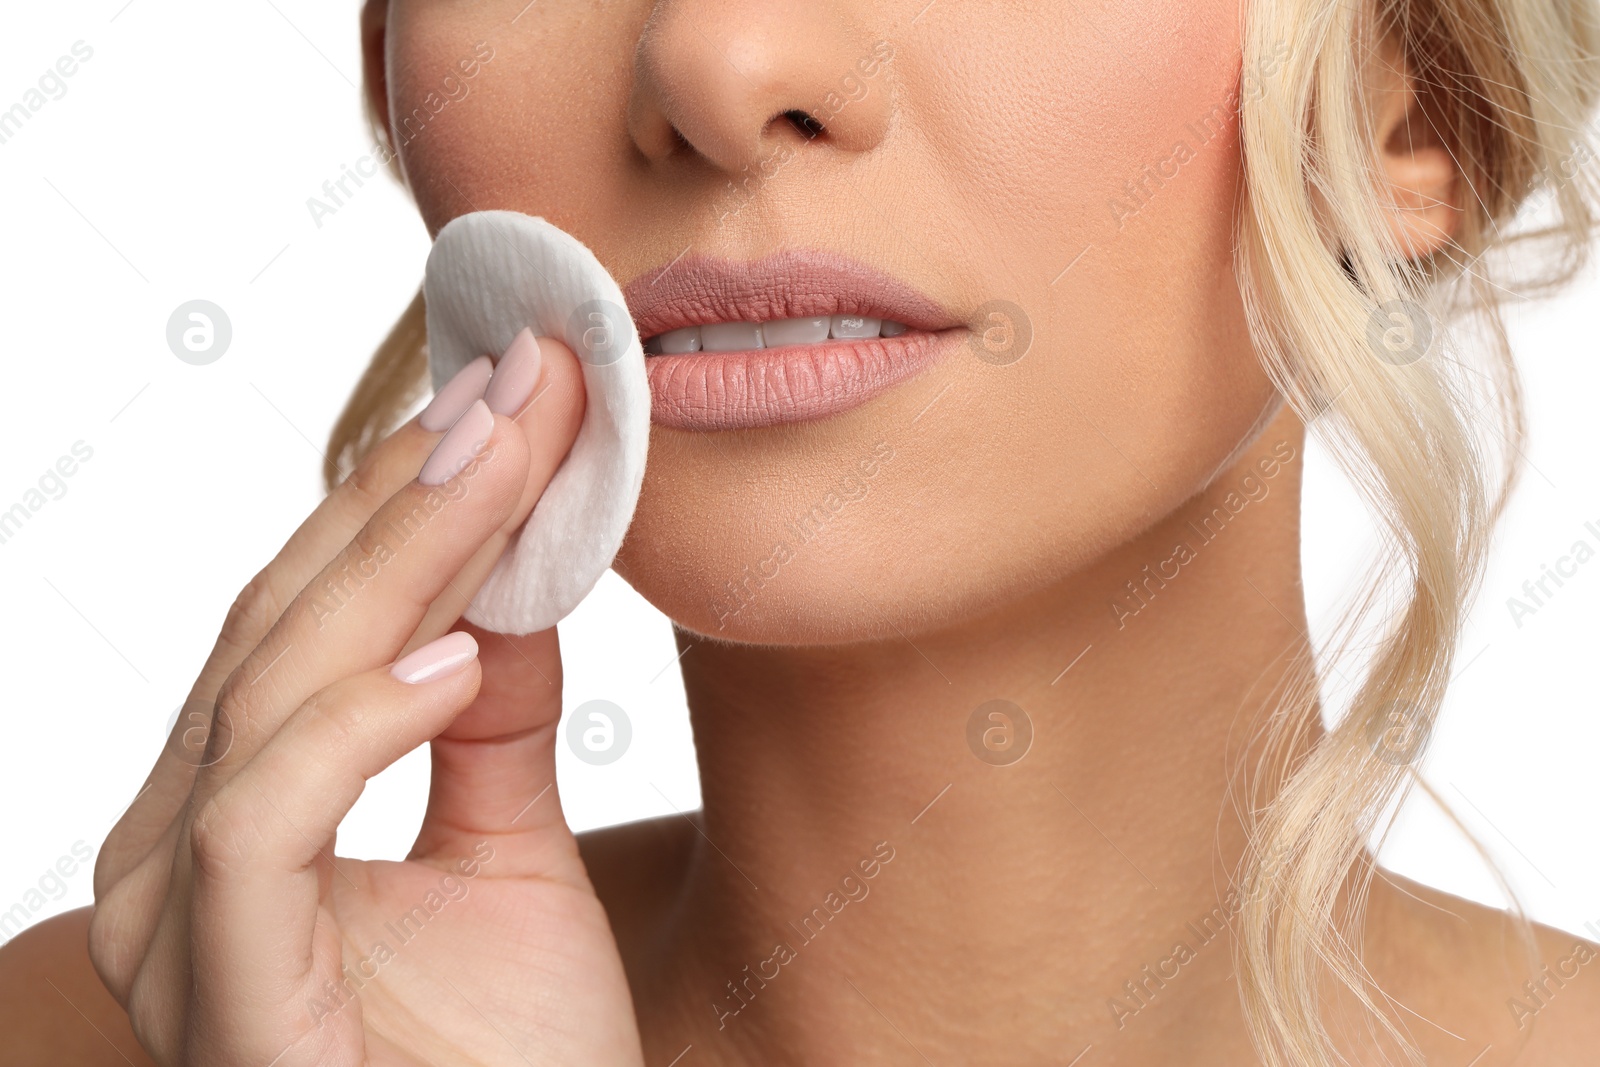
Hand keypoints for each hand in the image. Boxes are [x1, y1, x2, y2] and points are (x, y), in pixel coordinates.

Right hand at [88, 337, 645, 1065]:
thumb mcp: (512, 861)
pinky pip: (258, 822)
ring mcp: (181, 930)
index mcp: (238, 816)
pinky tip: (454, 655)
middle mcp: (180, 860)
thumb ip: (487, 727)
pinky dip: (348, 724)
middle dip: (412, 491)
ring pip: (264, 692)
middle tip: (525, 381)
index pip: (309, 618)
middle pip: (281, 626)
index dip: (411, 497)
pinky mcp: (223, 998)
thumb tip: (501, 587)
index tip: (518, 396)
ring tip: (512, 460)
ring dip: (398, 559)